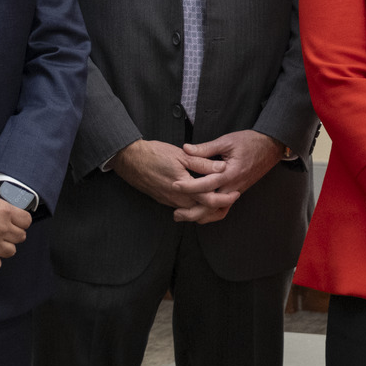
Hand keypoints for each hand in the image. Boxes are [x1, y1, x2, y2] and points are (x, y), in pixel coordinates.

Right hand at [110, 138, 224, 214]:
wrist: (129, 159)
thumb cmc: (154, 154)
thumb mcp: (181, 154)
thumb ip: (202, 163)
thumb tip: (222, 167)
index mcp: (184, 186)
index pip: (209, 200)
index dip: (225, 199)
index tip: (236, 193)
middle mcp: (176, 198)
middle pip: (202, 211)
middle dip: (218, 209)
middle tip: (230, 200)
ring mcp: (168, 201)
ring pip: (192, 211)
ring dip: (206, 208)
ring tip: (219, 199)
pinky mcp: (163, 200)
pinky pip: (182, 208)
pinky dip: (194, 205)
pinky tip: (200, 197)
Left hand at [168, 130, 285, 222]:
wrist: (270, 146)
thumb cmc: (249, 141)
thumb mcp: (226, 141)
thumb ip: (206, 148)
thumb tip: (186, 149)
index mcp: (230, 173)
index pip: (207, 184)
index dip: (189, 186)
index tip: (175, 185)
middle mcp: (233, 186)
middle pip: (211, 205)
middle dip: (192, 212)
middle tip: (175, 213)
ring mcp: (236, 191)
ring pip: (218, 211)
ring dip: (201, 216)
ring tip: (183, 216)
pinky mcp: (237, 191)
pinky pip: (224, 208)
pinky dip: (212, 213)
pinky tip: (200, 213)